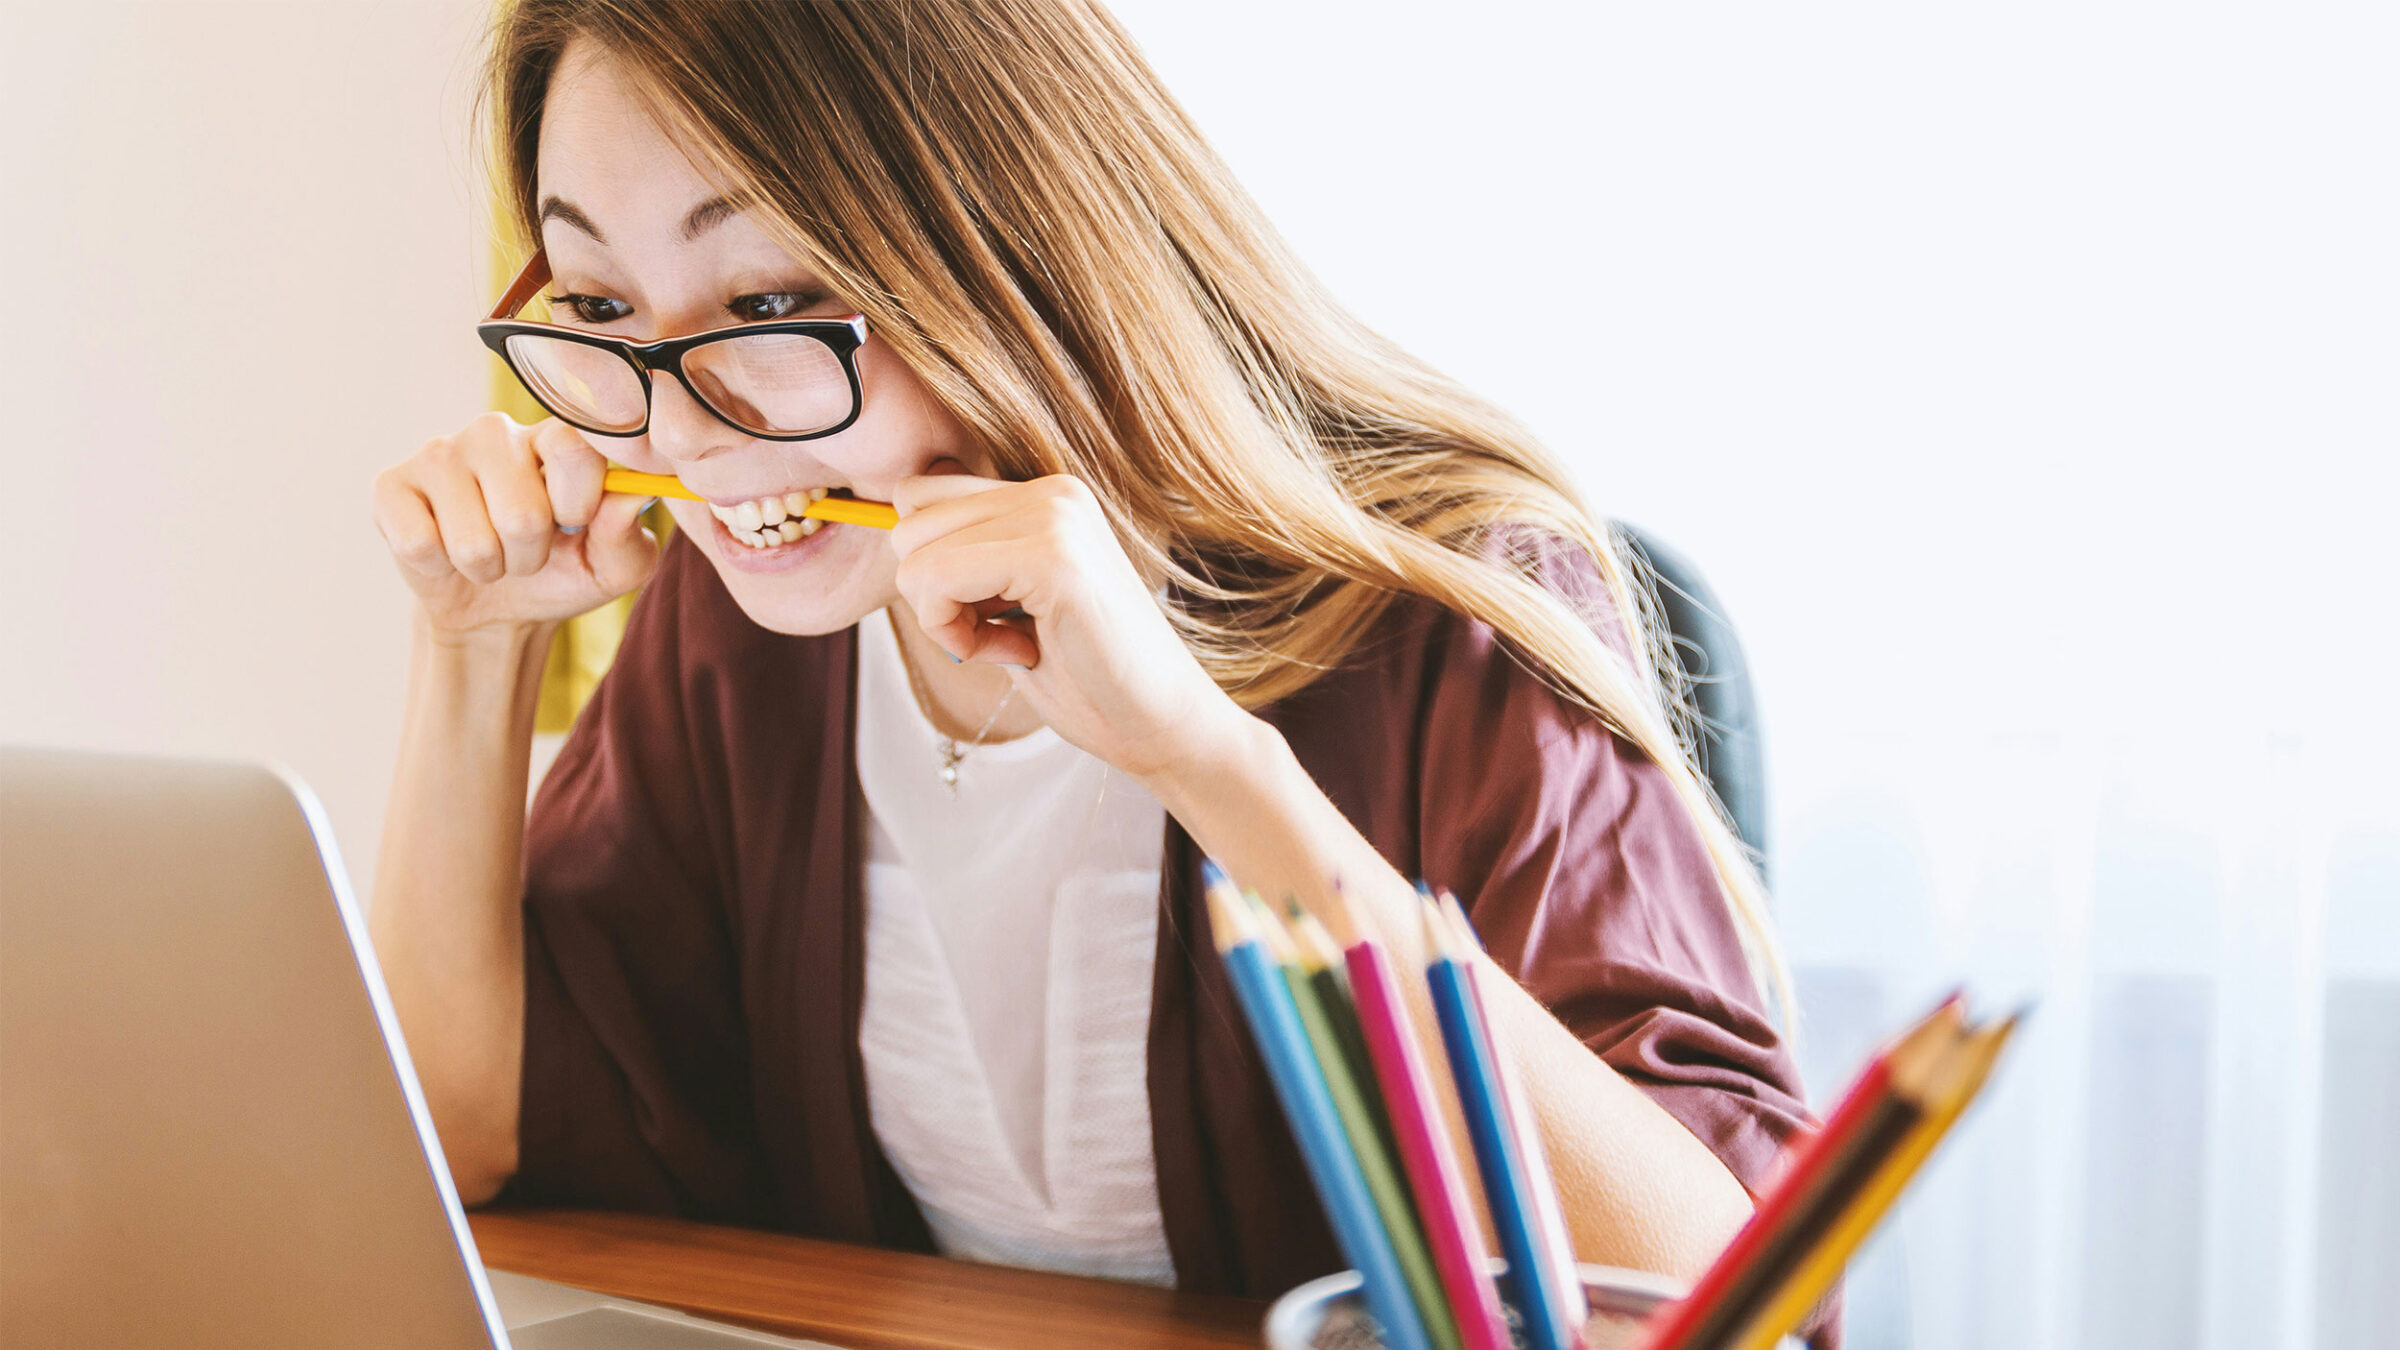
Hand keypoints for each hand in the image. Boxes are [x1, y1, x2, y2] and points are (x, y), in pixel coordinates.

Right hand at [373, 412, 660, 639]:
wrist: (496, 609)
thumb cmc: (562, 573)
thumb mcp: (612, 568)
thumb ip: (628, 534)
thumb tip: (631, 496)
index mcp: (555, 438)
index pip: (573, 448)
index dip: (578, 503)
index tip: (575, 525)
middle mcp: (496, 432)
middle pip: (522, 513)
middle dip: (529, 556)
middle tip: (525, 552)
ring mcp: (439, 453)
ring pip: (472, 540)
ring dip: (487, 567)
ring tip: (488, 555)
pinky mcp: (391, 485)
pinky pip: (419, 543)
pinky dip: (439, 568)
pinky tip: (442, 551)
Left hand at [888, 470, 1251, 782]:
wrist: (1162, 726)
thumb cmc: (1087, 678)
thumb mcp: (1011, 604)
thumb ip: (967, 560)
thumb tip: (890, 530)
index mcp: (1046, 495)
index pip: (921, 496)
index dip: (930, 568)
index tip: (985, 616)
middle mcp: (1052, 491)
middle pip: (908, 519)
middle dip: (931, 593)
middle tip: (996, 635)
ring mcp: (1056, 516)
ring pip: (914, 550)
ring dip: (943, 616)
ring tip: (1011, 643)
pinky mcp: (1053, 557)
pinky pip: (936, 578)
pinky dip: (953, 632)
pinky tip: (1014, 652)